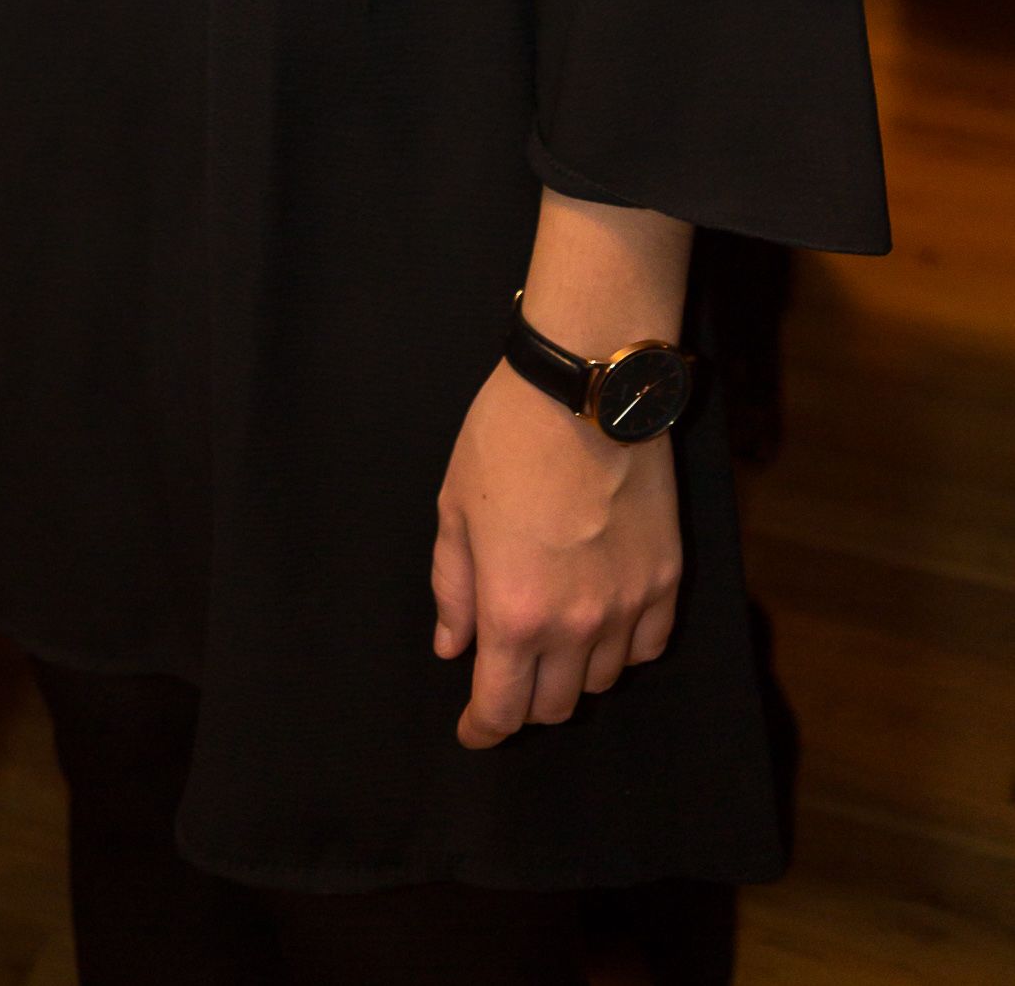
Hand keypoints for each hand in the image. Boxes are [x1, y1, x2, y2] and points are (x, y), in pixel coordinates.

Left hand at [431, 360, 681, 747]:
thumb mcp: (455, 509)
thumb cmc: (505, 439)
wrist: (585, 388)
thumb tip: (452, 646)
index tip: (473, 731)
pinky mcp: (667, 581)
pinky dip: (623, 648)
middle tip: (508, 674)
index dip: (483, 729)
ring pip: (602, 680)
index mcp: (514, 612)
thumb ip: (453, 588)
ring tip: (554, 636)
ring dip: (573, 672)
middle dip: (524, 700)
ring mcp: (628, 605)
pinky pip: (648, 646)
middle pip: (555, 705)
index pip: (502, 709)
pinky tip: (603, 621)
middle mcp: (576, 624)